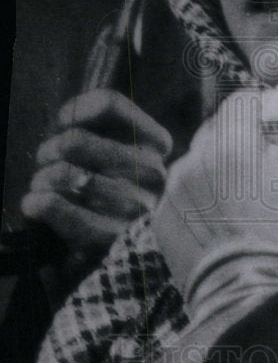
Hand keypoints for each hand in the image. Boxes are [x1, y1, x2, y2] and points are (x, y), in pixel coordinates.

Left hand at [21, 90, 172, 251]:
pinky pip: (55, 205)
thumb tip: (68, 118)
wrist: (126, 259)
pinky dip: (37, 203)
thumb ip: (96, 123)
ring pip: (62, 172)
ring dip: (42, 181)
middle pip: (75, 139)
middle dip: (49, 152)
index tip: (64, 125)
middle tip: (48, 167)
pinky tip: (36, 206)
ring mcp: (135, 207)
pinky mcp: (109, 238)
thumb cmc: (111, 193)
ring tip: (45, 191)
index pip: (109, 103)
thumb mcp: (113, 152)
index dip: (75, 111)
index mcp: (156, 145)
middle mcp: (153, 172)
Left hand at [152, 83, 277, 294]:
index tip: (269, 119)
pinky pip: (178, 190)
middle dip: (236, 136)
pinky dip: (195, 195)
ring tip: (233, 195)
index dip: (259, 106)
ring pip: (195, 158)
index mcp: (235, 144)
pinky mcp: (159, 211)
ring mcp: (173, 185)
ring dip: (213, 165)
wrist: (245, 292)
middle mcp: (197, 157)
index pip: (242, 101)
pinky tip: (213, 217)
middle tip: (255, 160)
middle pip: (216, 127)